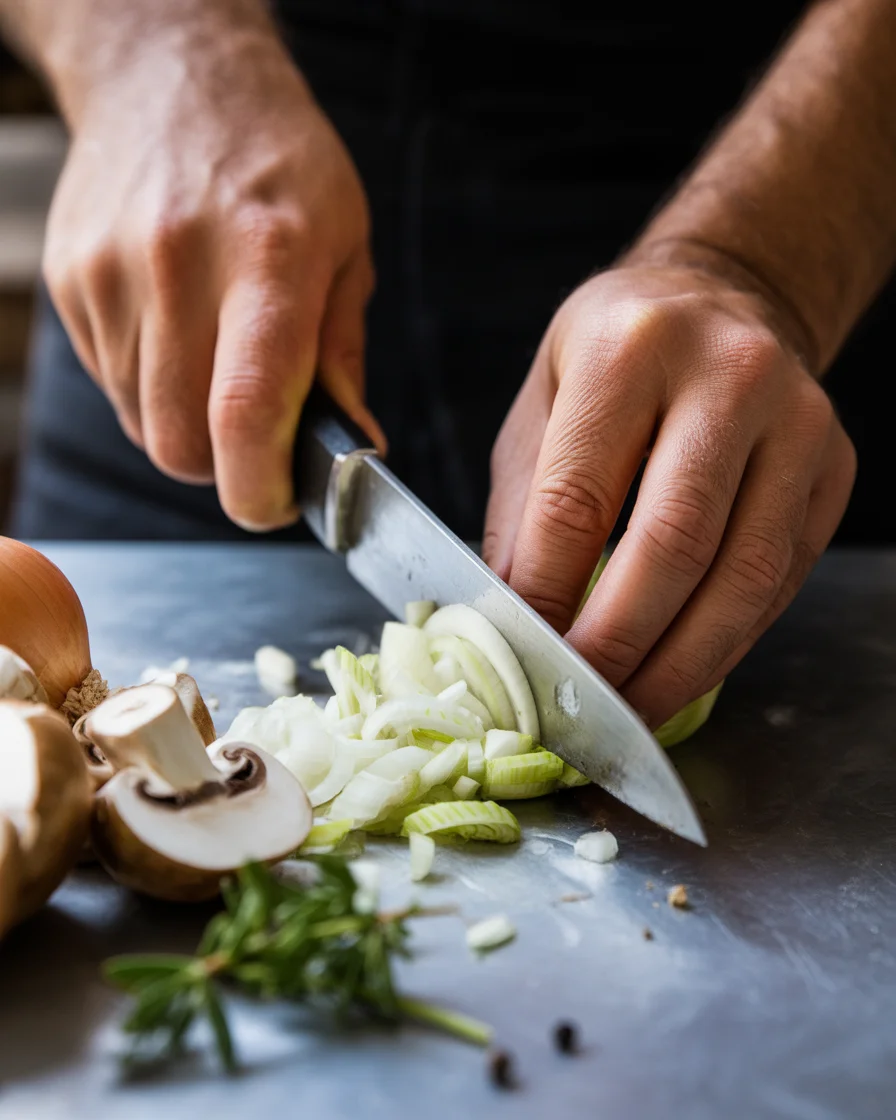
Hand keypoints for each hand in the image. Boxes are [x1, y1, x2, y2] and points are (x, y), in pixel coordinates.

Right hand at [43, 24, 382, 530]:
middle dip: (224, 467)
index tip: (277, 503)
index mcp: (266, 258)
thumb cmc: (280, 168)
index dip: (260, 487)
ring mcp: (110, 274)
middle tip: (258, 436)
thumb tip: (356, 452)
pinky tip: (178, 331)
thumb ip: (340, 358)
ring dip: (187, 424)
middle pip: (180, 444)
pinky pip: (113, 384)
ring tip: (218, 359)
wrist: (172, 79)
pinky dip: (152, 387)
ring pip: (143, 424)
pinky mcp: (70, 281)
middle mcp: (177, 266)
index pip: (245, 410)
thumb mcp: (344, 249)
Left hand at [484, 265, 855, 726]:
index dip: (547, 595)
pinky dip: (727, 642)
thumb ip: (523, 508)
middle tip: (577, 704)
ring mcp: (797, 421)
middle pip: (672, 544)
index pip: (578, 500)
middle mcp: (727, 376)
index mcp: (629, 349)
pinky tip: (683, 670)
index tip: (524, 653)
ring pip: (741, 576)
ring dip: (681, 664)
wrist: (725, 297)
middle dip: (618, 644)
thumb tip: (510, 618)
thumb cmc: (616, 353)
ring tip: (629, 710)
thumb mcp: (544, 402)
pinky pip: (780, 580)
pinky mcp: (834, 468)